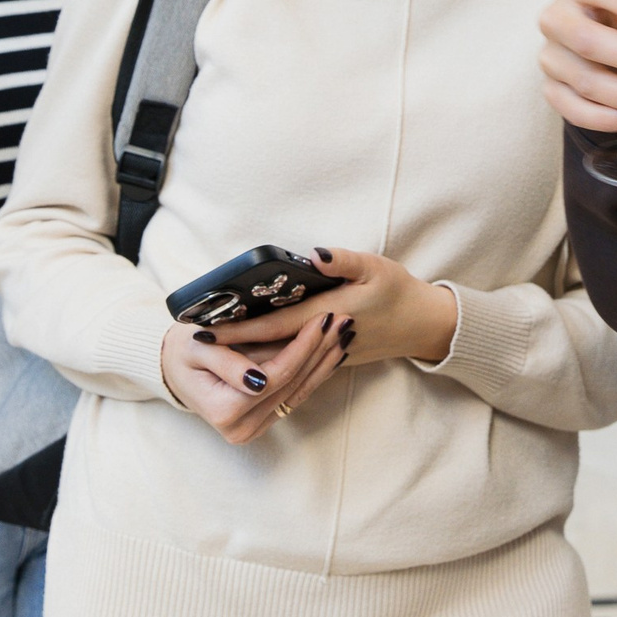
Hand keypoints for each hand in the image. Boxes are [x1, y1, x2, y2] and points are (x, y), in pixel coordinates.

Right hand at [160, 312, 345, 442]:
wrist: (174, 368)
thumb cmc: (184, 351)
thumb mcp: (199, 348)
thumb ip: (228, 364)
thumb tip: (258, 381)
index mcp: (224, 411)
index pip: (277, 375)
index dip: (303, 347)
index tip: (323, 318)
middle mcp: (241, 429)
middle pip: (293, 384)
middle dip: (321, 349)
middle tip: (345, 319)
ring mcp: (254, 429)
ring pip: (300, 391)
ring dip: (326, 361)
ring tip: (347, 332)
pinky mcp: (263, 423)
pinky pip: (295, 396)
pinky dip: (316, 372)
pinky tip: (333, 352)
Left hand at [226, 247, 457, 366]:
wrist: (422, 326)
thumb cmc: (398, 292)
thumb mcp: (375, 267)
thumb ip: (342, 261)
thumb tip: (312, 255)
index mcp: (328, 314)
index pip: (272, 325)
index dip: (237, 328)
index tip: (205, 328)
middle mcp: (321, 339)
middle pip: (267, 346)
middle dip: (231, 344)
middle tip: (194, 338)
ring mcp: (324, 352)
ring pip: (278, 356)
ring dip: (245, 353)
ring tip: (211, 346)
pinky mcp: (329, 357)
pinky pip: (292, 360)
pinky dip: (267, 357)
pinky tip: (247, 354)